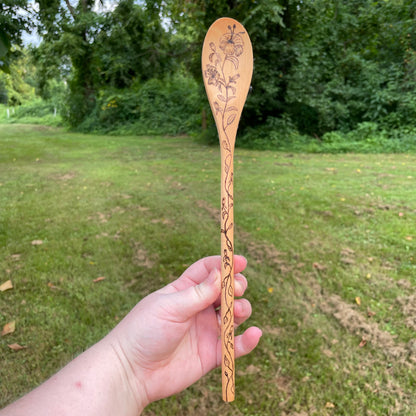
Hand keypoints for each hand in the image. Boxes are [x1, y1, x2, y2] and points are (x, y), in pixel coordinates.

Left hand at [107, 255, 261, 407]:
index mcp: (185, 291)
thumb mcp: (170, 306)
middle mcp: (198, 308)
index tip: (240, 261)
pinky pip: (234, 346)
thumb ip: (198, 293)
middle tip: (237, 289)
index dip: (224, 264)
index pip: (208, 271)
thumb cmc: (145, 331)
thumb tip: (221, 273)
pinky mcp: (211, 353)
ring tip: (237, 311)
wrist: (132, 371)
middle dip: (236, 286)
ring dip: (242, 309)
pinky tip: (255, 334)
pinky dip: (247, 341)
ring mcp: (206, 330)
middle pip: (226, 291)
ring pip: (234, 315)